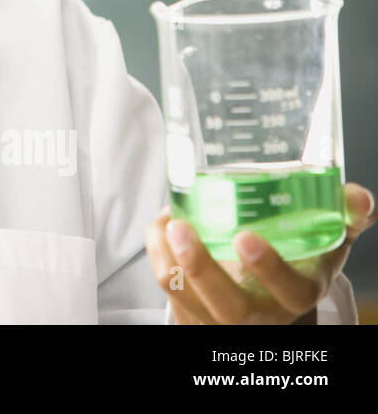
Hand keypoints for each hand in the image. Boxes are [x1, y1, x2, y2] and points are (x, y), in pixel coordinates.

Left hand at [145, 182, 374, 323]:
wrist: (267, 290)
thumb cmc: (298, 258)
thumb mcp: (326, 239)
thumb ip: (344, 215)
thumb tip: (356, 196)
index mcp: (297, 293)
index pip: (290, 292)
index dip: (268, 269)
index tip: (245, 236)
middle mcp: (260, 313)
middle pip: (229, 306)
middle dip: (201, 267)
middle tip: (182, 226)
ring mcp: (220, 316)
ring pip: (187, 297)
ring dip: (169, 257)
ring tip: (167, 219)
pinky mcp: (190, 311)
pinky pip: (167, 289)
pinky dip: (157, 253)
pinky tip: (160, 226)